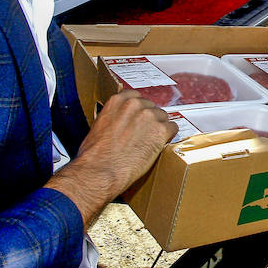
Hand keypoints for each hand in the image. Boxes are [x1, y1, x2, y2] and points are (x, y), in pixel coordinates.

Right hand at [47, 91, 175, 224]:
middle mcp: (134, 104)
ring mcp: (149, 116)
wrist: (100, 171)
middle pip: (151, 107)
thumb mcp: (99, 125)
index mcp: (117, 101)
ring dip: (159, 129)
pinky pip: (173, 128)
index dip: (139, 110)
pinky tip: (160, 145)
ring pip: (163, 118)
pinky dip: (169, 137)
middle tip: (143, 135)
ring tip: (150, 142)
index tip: (138, 119)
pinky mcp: (160, 131)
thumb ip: (113, 117)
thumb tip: (119, 122)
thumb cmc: (95, 155)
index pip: (136, 96)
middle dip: (149, 120)